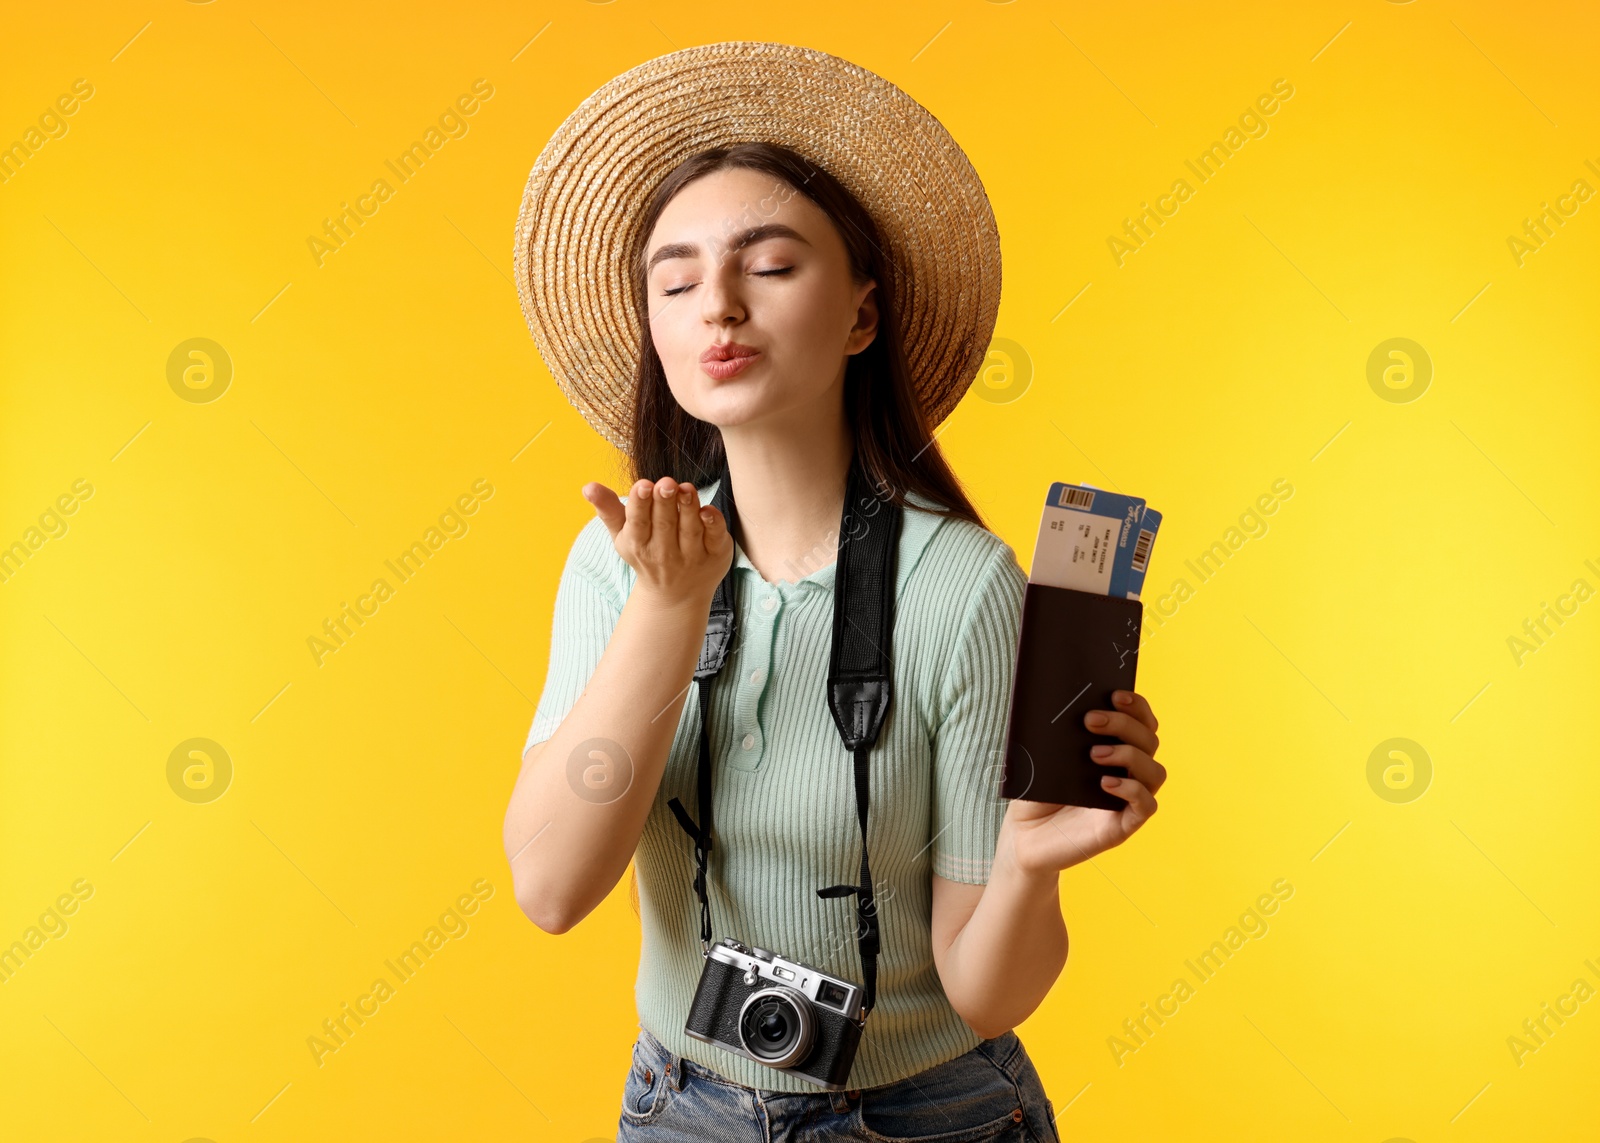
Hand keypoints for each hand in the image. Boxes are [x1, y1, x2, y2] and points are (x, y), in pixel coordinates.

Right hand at [584, 476, 732, 607]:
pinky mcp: (716, 556)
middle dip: (664, 502)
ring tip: (685, 488)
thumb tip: (587, 486)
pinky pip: (715, 538)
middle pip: (664, 524)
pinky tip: (708, 510)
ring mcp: (692, 557)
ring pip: (690, 529)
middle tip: (666, 482)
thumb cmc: (645, 552)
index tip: (643, 485)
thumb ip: (608, 508)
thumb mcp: (623, 534)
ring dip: (688, 508)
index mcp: (638, 544)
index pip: (638, 523)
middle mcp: (664, 554)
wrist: (675, 595)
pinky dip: (713, 525)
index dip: (640, 504)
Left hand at [1004, 690, 1165, 874]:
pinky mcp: (1122, 826)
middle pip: (1149, 740)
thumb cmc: (1035, 792)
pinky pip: (1146, 806)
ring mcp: (1127, 800)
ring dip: (1130, 755)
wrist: (1023, 835)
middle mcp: (1127, 772)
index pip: (1141, 722)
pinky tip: (1105, 784)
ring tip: (1094, 755)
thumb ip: (1058, 733)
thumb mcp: (1043, 757)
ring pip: (1155, 772)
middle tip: (1090, 721)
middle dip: (1124, 724)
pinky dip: (1131, 790)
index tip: (1115, 694)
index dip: (1136, 706)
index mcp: (1114, 750)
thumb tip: (1062, 698)